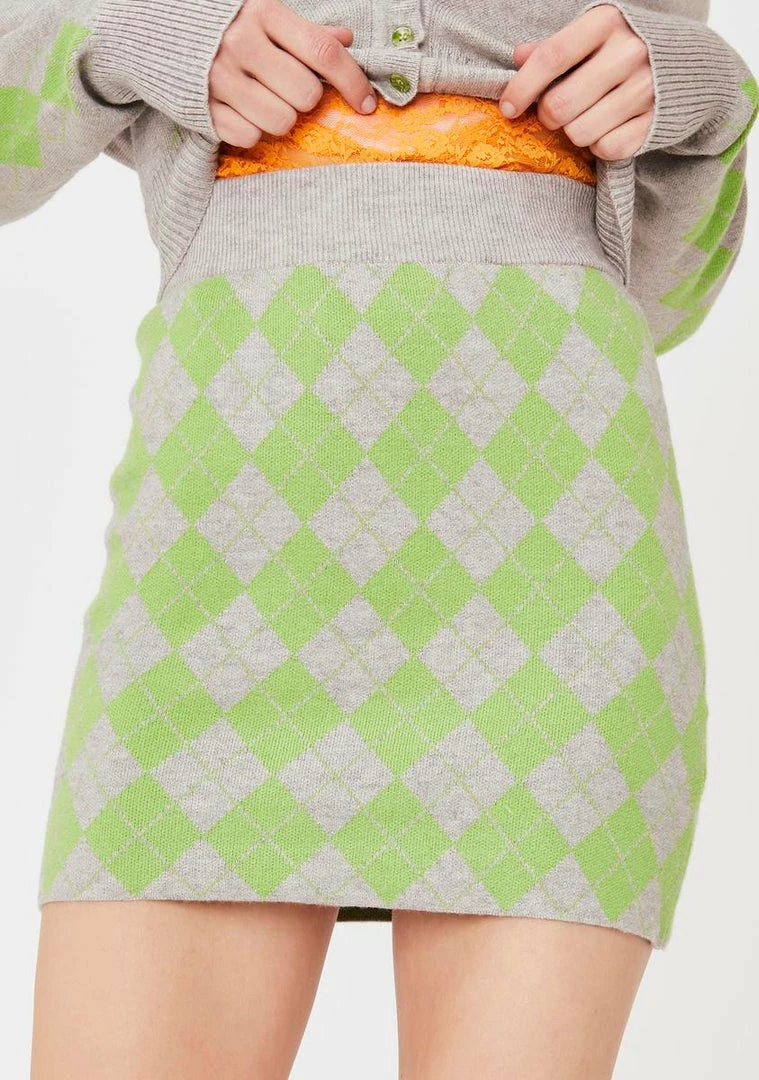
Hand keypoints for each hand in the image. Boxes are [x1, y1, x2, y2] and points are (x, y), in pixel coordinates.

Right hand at [209, 0, 375, 146]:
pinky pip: (250, 137)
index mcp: (263, 14)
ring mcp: (220, 79)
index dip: (353, 81)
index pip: (323, 52)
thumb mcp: (265, 15)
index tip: (366, 103)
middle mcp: (241, 44)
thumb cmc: (224, 23)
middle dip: (307, 98)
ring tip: (266, 100)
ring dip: (282, 118)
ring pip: (281, 122)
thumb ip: (306, 33)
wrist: (158, 29)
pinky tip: (243, 111)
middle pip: (305, 94)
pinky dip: (253, 131)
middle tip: (290, 89)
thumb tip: (346, 39)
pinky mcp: (204, 108)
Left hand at [499, 5, 654, 159]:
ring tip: (587, 116)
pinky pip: (606, 149)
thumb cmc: (628, 46)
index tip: (508, 108)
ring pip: (579, 133)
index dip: (522, 88)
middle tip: (556, 112)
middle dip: (548, 116)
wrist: (693, 63)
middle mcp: (629, 52)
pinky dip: (600, 145)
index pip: (551, 58)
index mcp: (606, 23)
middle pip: (560, 105)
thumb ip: (555, 47)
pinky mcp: (655, 121)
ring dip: (574, 131)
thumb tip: (519, 56)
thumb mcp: (594, 35)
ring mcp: (646, 89)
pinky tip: (608, 127)